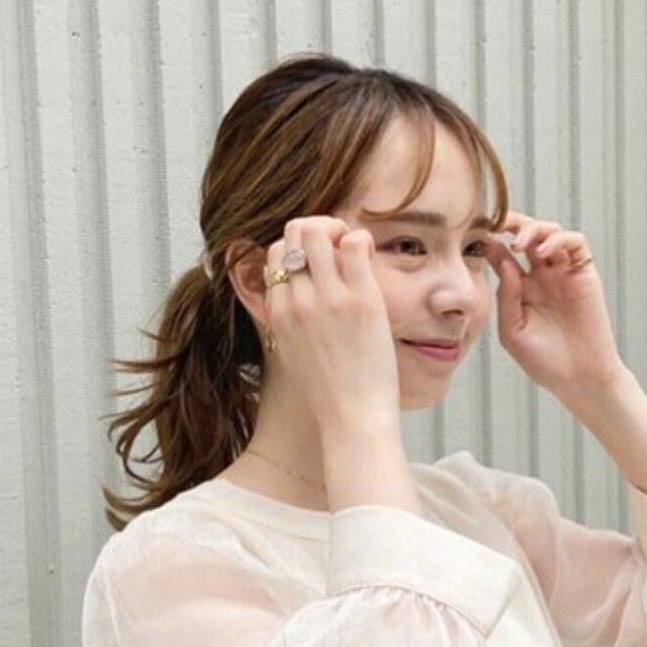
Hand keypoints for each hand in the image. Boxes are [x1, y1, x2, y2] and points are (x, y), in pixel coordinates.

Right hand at [262, 216, 400, 428]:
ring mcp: (327, 297)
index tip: (320, 264)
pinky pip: (355, 242)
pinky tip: (370, 257)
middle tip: (338, 247)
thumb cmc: (328, 393)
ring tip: (354, 250)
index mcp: (277, 312)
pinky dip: (362, 239)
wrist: (351, 417)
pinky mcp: (360, 298)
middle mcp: (296, 300)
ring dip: (338, 229)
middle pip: (293, 233)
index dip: (298, 250)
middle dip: (316, 230)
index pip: (276, 255)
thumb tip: (289, 301)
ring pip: (319, 230)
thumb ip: (287, 321)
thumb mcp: (291, 353)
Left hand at [484, 211, 626, 400]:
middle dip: (511, 223)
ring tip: (521, 243)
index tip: (473, 237)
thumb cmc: (543, 360)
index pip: (501, 254)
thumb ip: (506, 296)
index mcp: (519, 289)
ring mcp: (563, 273)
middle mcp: (541, 276)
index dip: (488, 242)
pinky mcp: (584, 273)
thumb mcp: (512, 330)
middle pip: (526, 234)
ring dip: (534, 229)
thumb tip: (502, 262)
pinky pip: (575, 243)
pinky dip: (559, 239)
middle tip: (496, 223)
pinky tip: (543, 252)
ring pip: (550, 232)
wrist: (578, 377)